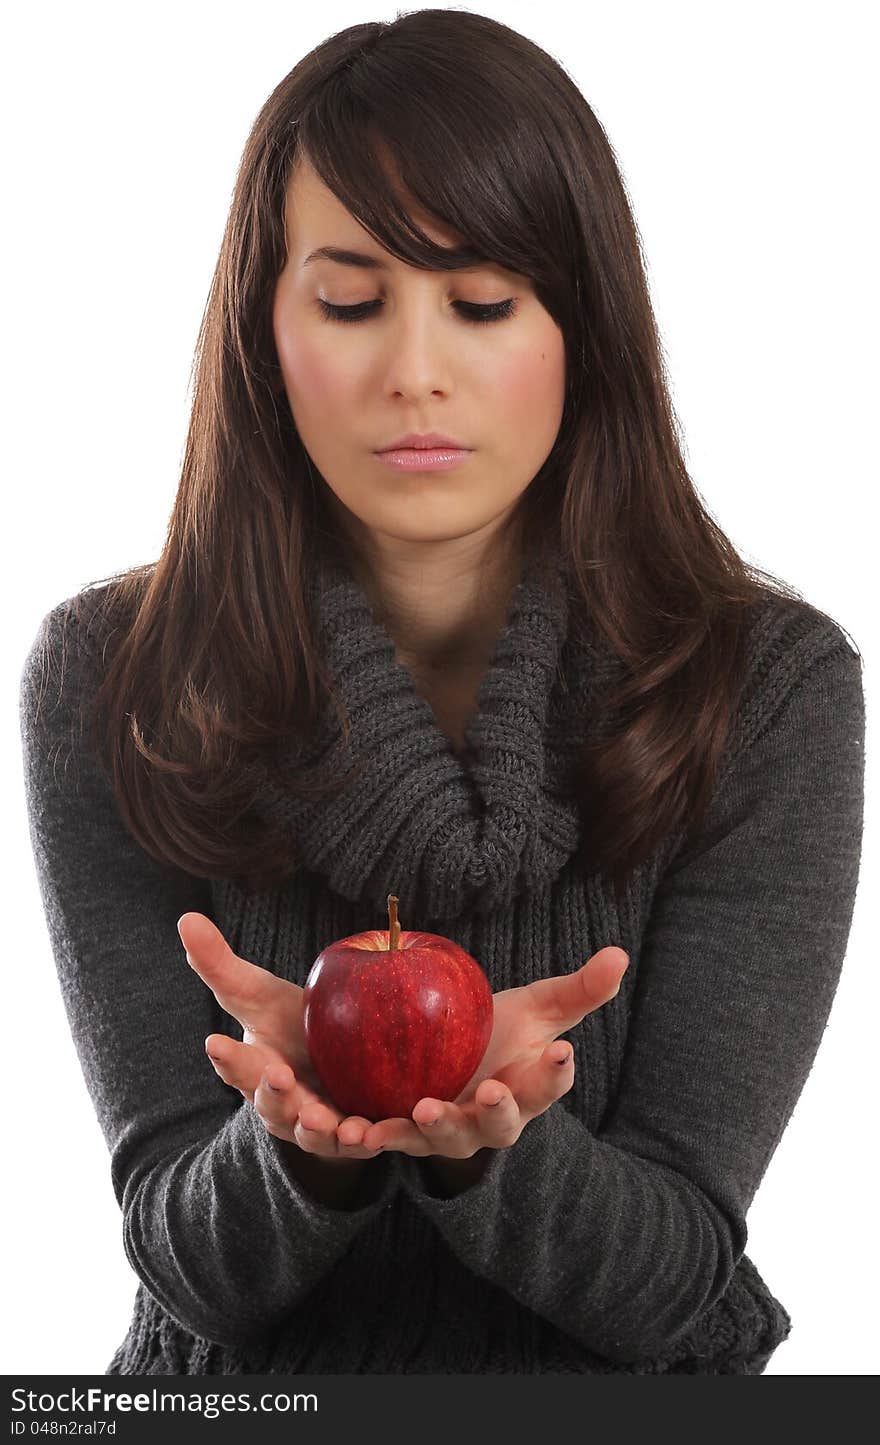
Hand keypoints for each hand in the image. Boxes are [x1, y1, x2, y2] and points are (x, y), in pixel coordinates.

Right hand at [178, 912, 384, 1161]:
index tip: (215, 1042)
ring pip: (312, 1133)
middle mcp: (281, 1105)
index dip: (227, 1057)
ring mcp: (316, 1124)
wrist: (338, 1061)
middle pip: (272, 1104)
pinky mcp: (354, 1135)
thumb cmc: (290, 1024)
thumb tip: (185, 918)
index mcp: (254, 1071)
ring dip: (316, 1128)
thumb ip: (222, 965)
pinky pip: (359, 1142)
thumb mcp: (258, 993)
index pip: (235, 1064)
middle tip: (278, 1076)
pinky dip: (366, 1140)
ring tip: (323, 1119)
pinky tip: (373, 1133)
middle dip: (272, 1093)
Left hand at [347, 945, 629, 1158]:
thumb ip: (578, 990)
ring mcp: (445, 1132)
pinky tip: (351, 1130)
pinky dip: (368, 1137)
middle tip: (491, 1091)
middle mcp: (489, 1121)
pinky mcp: (401, 1132)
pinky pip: (385, 1138)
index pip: (550, 1084)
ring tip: (421, 1110)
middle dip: (496, 1111)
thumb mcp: (537, 1007)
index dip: (556, 1073)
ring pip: (441, 1139)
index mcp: (528, 1090)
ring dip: (431, 1128)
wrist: (445, 1056)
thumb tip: (621, 954)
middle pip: (498, 1125)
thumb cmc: (500, 1032)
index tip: (563, 1051)